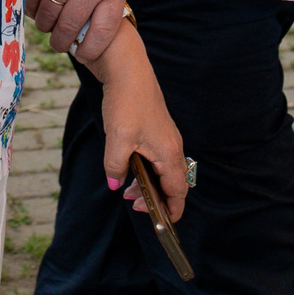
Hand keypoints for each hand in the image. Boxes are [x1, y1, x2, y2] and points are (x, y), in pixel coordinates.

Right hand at [23, 0, 133, 62]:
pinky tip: (37, 6)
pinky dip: (33, 6)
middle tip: (59, 44)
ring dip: (46, 24)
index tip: (83, 55)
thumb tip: (95, 26)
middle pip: (70, 27)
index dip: (90, 48)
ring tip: (47, 24)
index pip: (102, 31)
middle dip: (62, 41)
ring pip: (49, 15)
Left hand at [91, 29, 189, 223]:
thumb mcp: (117, 139)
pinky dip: (147, 169)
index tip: (164, 224)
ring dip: (149, 184)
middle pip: (173, 183)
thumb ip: (116, 167)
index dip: (173, 210)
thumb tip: (115, 184)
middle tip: (134, 205)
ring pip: (163, 170)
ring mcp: (166, 137)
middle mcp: (172, 146)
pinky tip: (129, 167)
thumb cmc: (127, 102)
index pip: (178, 191)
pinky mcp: (157, 129)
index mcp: (168, 153)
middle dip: (157, 199)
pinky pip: (157, 158)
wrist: (127, 70)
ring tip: (127, 189)